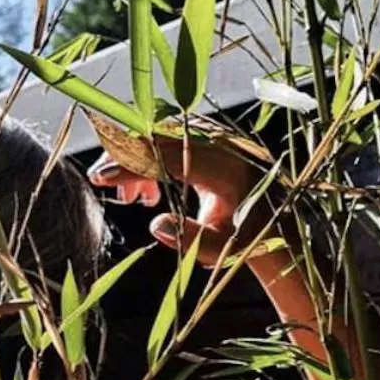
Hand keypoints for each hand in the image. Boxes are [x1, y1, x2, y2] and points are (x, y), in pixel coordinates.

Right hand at [89, 131, 265, 267]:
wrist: (278, 223)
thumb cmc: (248, 239)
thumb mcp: (222, 247)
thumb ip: (192, 239)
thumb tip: (156, 225)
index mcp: (226, 169)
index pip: (167, 156)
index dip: (131, 165)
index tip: (102, 178)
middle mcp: (222, 144)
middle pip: (159, 135)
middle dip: (125, 156)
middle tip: (104, 183)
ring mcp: (216, 136)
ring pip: (162, 132)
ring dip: (136, 156)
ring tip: (133, 198)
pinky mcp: (211, 136)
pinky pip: (171, 134)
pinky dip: (150, 154)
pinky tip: (149, 190)